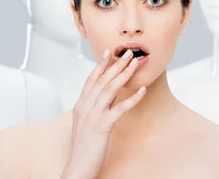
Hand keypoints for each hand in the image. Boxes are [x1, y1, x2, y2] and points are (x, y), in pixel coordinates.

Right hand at [61, 48, 145, 178]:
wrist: (76, 168)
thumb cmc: (82, 148)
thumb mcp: (85, 123)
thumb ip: (94, 108)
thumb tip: (107, 97)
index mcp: (80, 105)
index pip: (91, 80)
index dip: (100, 65)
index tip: (109, 52)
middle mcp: (85, 107)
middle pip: (102, 80)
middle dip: (116, 65)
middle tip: (128, 53)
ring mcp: (93, 116)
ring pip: (110, 90)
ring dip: (124, 75)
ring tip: (135, 64)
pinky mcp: (102, 127)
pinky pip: (119, 109)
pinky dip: (131, 99)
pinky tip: (142, 91)